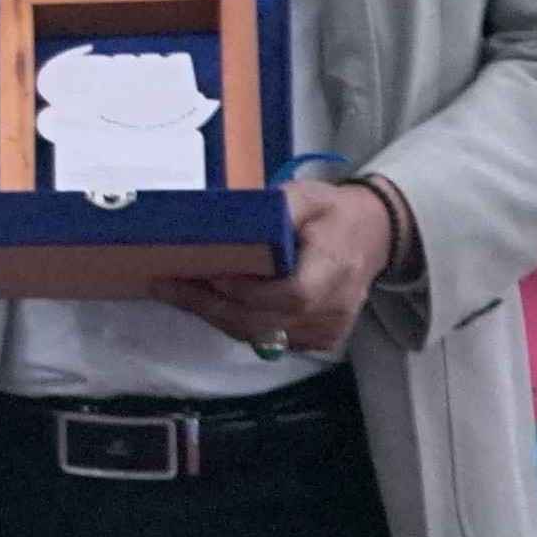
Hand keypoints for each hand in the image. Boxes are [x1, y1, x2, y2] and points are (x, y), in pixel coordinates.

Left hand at [153, 175, 394, 356]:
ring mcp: (327, 329)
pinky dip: (231, 321)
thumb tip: (232, 219)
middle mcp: (335, 306)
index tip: (211, 274)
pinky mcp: (317, 340)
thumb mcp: (308, 195)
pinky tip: (201, 301)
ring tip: (171, 291)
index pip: (293, 295)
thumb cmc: (333, 215)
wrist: (371, 237)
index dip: (249, 291)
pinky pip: (265, 338)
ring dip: (212, 314)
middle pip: (265, 320)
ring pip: (258, 334)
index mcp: (337, 268)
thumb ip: (277, 207)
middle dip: (210, 303)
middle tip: (165, 284)